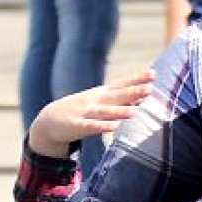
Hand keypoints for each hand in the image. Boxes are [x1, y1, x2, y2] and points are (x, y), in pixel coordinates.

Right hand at [29, 71, 153, 158]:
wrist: (48, 121)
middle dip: (133, 92)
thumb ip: (120, 101)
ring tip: (136, 111)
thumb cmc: (81, 111)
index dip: (136, 79)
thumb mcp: (100, 103)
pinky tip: (114, 127)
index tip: (153, 74)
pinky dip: (102, 126)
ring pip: (106, 111)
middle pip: (117, 96)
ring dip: (120, 111)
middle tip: (150, 87)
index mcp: (102, 94)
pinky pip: (91, 127)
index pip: (121, 84)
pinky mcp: (77, 126)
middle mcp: (95, 101)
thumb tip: (144, 98)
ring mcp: (85, 112)